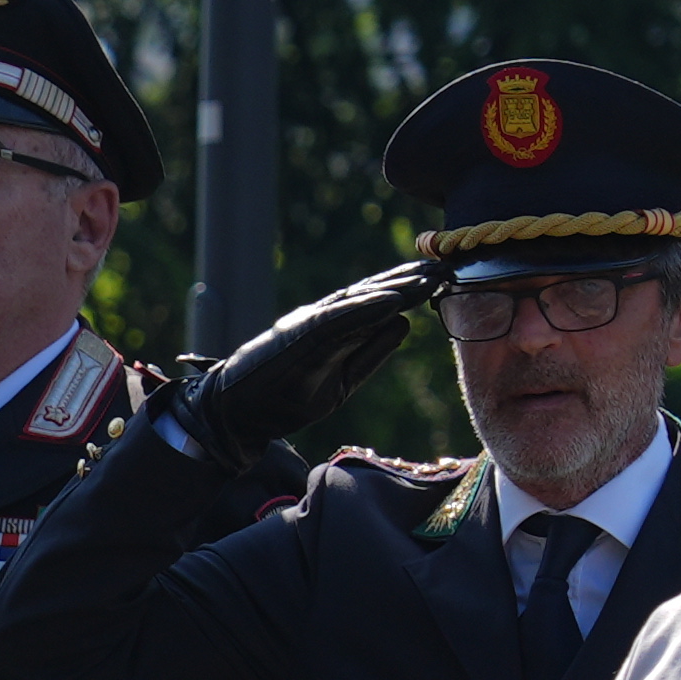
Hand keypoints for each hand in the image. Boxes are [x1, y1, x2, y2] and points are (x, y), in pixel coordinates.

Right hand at [190, 260, 443, 448]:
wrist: (231, 412)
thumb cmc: (281, 399)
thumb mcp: (340, 383)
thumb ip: (370, 354)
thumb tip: (404, 324)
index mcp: (331, 329)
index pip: (375, 303)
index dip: (409, 288)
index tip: (443, 277)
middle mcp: (321, 319)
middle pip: (372, 293)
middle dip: (410, 280)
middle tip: (449, 266)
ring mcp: (308, 325)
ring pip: (359, 300)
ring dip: (395, 287)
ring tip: (430, 276)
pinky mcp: (297, 338)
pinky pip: (338, 320)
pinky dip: (366, 308)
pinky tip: (393, 299)